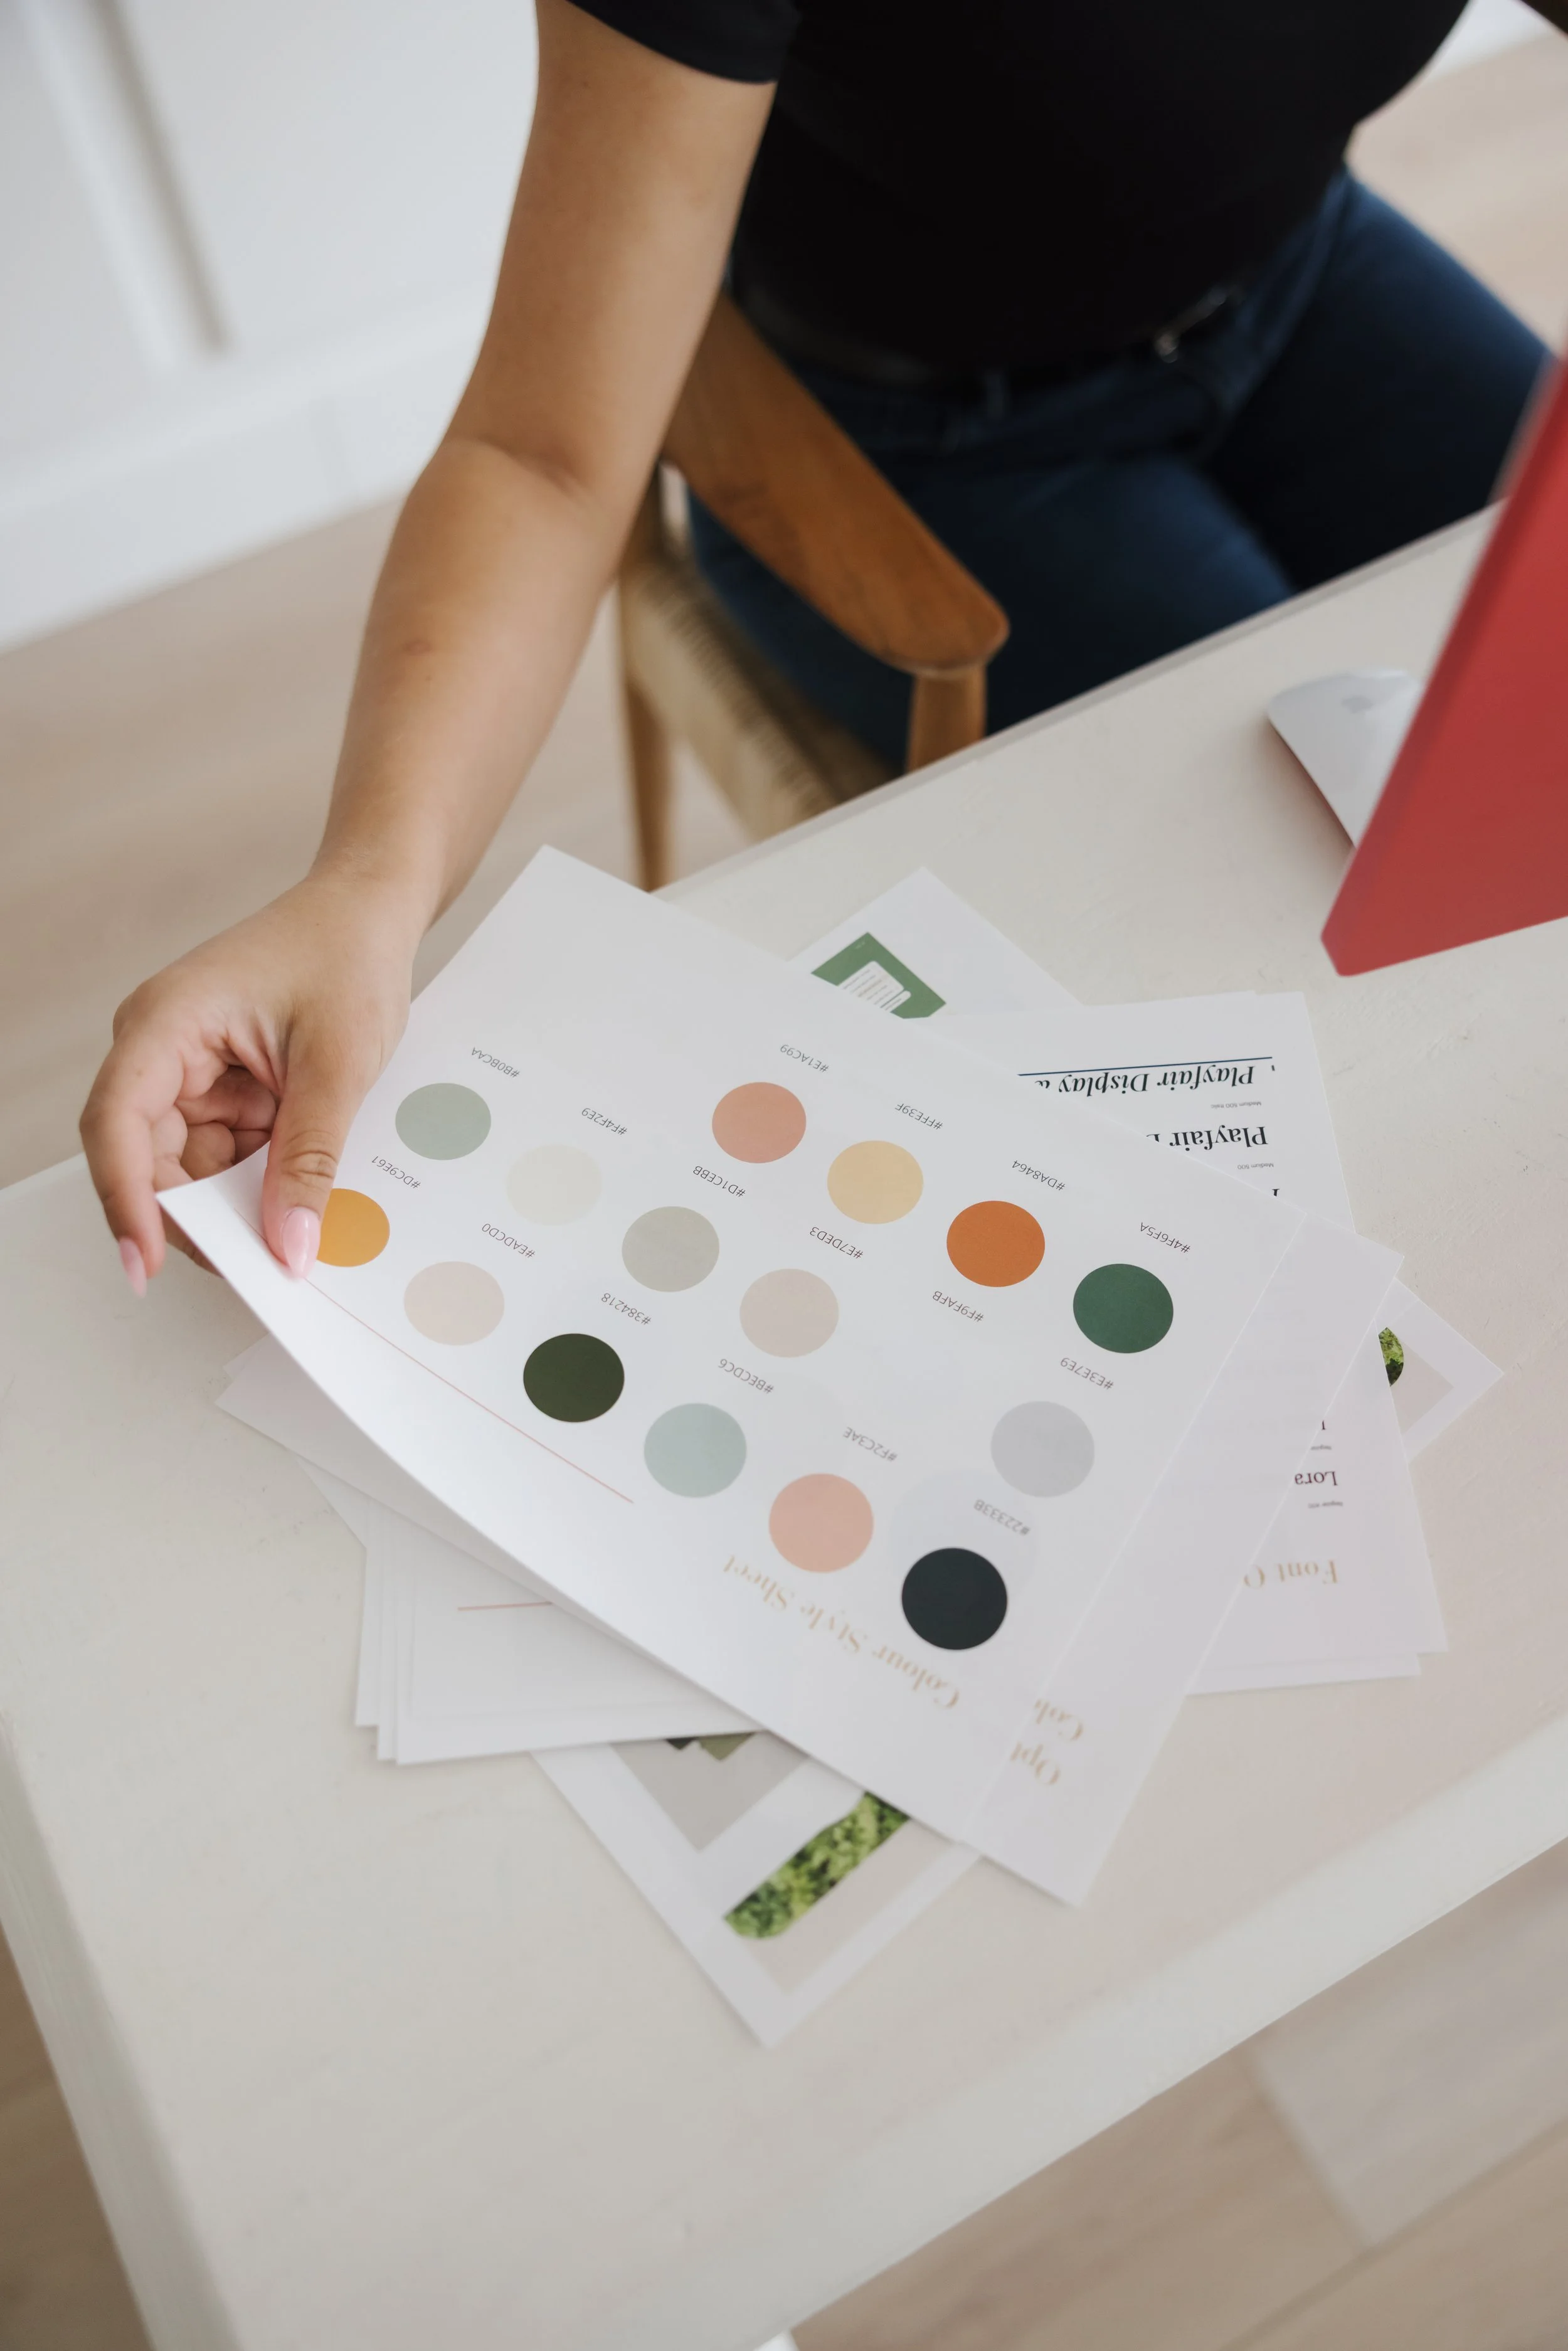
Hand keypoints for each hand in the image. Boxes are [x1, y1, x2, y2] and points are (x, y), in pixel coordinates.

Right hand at [81, 869, 423, 1288]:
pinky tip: (299, 1191)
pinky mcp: (220, 1089)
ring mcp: (187, 1072)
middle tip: (254, 1266)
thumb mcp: (338, 1064)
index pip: (116, 1123)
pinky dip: (257, 1180)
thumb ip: (309, 1158)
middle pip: (146, 1159)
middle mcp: (160, 1050)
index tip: (143, 1263)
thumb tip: (289, 1245)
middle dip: (195, 1216)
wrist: (370, 912)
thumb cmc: (348, 955)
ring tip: (293, 1224)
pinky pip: (224, 1156)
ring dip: (234, 1201)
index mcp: (166, 1023)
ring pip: (188, 1169)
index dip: (125, 1199)